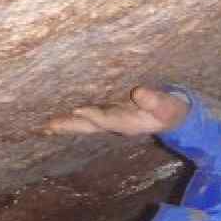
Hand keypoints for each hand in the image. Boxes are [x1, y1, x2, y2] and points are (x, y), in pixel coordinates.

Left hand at [46, 86, 189, 135]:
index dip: (95, 115)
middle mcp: (116, 124)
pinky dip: (73, 119)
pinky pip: (86, 118)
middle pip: (89, 127)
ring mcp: (111, 121)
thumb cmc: (171, 110)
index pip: (110, 119)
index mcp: (130, 122)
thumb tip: (139, 92)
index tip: (79, 110)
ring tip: (46, 127)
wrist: (173, 118)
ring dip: (67, 124)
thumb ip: (156, 101)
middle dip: (70, 126)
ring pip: (85, 124)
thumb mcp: (169, 106)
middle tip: (48, 127)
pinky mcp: (109, 115)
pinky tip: (60, 118)